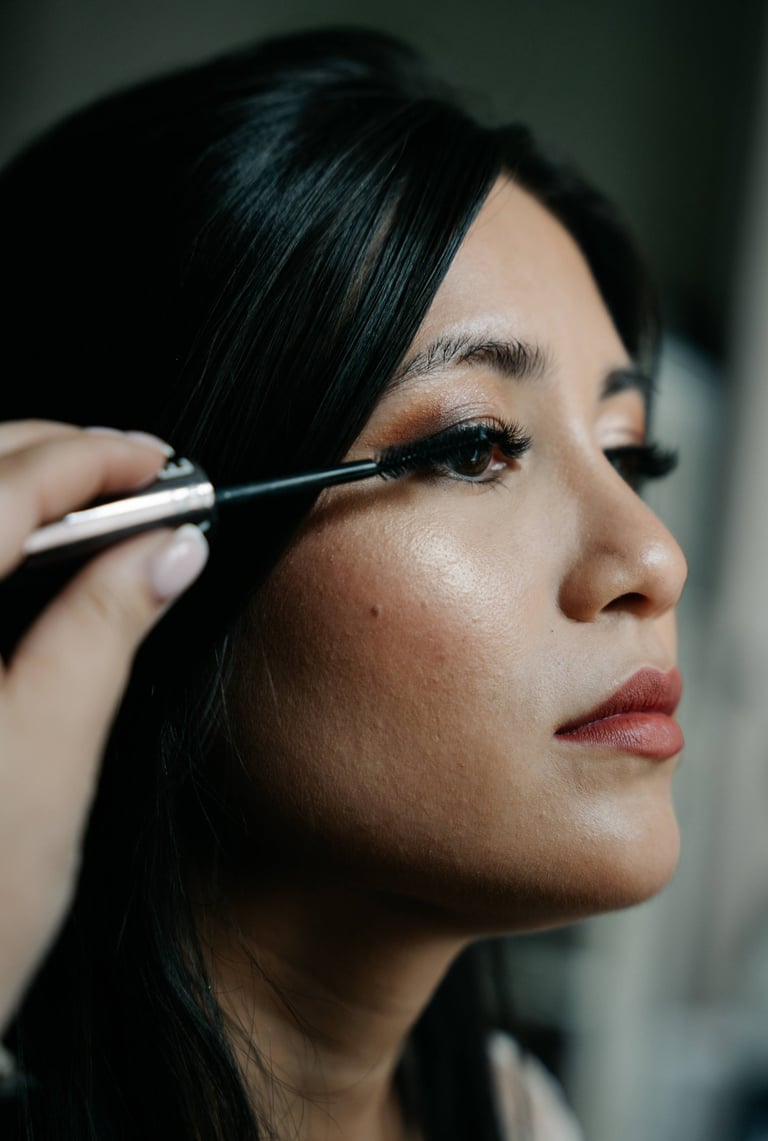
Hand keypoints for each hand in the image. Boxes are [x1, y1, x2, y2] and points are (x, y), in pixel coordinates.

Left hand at [0, 421, 208, 1031]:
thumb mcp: (48, 759)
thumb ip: (105, 629)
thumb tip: (172, 547)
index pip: (4, 486)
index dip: (95, 457)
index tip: (164, 463)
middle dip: (58, 457)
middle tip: (145, 482)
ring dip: (23, 489)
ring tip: (104, 512)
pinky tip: (40, 561)